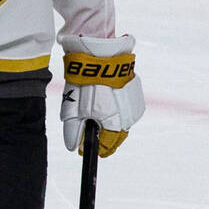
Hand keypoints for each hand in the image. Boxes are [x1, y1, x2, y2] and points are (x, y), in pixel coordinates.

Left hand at [58, 33, 144, 156]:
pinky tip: (108, 105)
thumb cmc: (85, 84)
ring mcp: (134, 104)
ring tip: (99, 119)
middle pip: (118, 135)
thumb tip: (74, 147)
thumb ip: (74, 131)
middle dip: (106, 139)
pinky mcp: (136, 93)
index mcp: (113, 123)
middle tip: (94, 138)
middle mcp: (128, 117)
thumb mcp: (73, 110)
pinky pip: (127, 108)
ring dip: (113, 124)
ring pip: (124, 122)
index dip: (99, 150)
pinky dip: (119, 110)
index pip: (108, 145)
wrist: (100, 58)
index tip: (89, 150)